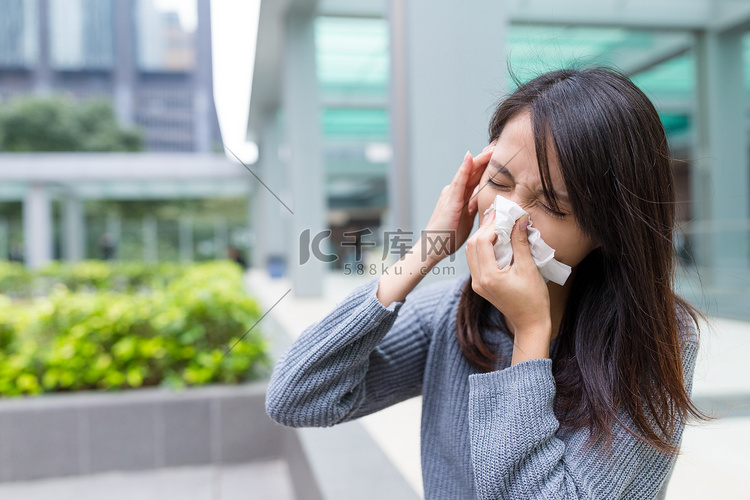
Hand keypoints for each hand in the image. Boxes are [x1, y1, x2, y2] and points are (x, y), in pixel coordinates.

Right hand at [421, 143, 494, 266]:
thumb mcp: (467, 219)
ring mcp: (451, 194)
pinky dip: (464, 168)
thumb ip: (474, 207)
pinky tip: (470, 157)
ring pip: (468, 172)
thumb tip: (488, 201)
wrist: (433, 248)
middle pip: (473, 171)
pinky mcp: (450, 200)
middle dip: (486, 157)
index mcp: (461, 196)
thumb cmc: (448, 237)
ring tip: (492, 147)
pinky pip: (459, 182)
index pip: (476, 176)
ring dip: (480, 158)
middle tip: (499, 143)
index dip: (487, 164)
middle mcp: (455, 191)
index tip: (500, 153)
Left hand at [465, 206, 550, 339]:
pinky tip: (498, 241)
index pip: (481, 242)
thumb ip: (521, 243)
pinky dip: (484, 248)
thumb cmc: (533, 300)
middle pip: (472, 245)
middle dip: (485, 229)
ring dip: (483, 237)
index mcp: (488, 277)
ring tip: (499, 226)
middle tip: (500, 217)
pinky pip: (476, 260)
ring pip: (471, 252)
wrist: (530, 323)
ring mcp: (477, 283)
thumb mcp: (529, 268)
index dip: (492, 226)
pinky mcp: (481, 284)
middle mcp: (478, 280)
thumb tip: (519, 220)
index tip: (505, 216)